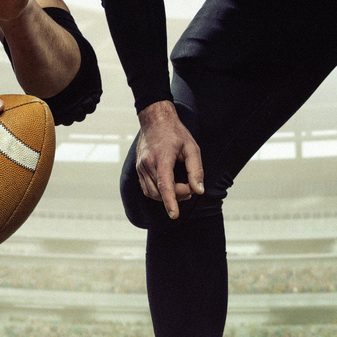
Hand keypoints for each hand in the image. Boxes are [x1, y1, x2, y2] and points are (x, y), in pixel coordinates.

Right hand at [134, 99, 204, 219]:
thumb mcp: (192, 148)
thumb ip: (196, 170)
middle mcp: (147, 164)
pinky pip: (147, 189)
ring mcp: (141, 167)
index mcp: (162, 158)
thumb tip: (198, 190)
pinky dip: (159, 193)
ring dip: (167, 196)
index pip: (165, 185)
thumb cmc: (175, 133)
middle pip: (161, 191)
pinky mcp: (139, 169)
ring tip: (182, 188)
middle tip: (190, 188)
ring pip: (152, 193)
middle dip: (177, 195)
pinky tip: (170, 186)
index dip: (170, 202)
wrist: (155, 121)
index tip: (174, 215)